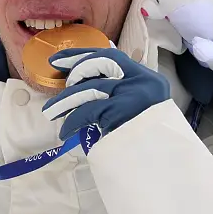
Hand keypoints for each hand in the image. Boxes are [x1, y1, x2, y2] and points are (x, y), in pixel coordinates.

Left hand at [42, 47, 171, 140]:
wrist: (162, 159)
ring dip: (64, 101)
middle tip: (58, 85)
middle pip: (99, 64)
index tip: (59, 58)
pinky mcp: (119, 112)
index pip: (111, 55)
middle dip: (73, 70)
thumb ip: (122, 92)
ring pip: (88, 88)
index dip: (81, 54)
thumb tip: (87, 84)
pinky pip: (87, 112)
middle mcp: (140, 81)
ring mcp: (130, 94)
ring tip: (50, 112)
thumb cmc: (148, 137)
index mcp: (146, 76)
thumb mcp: (142, 107)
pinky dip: (72, 122)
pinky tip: (65, 132)